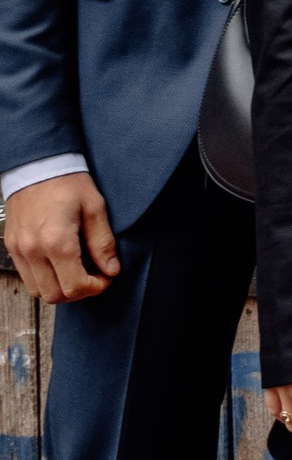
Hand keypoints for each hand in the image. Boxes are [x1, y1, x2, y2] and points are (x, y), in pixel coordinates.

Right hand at [2, 169, 117, 302]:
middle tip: (94, 277)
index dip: (96, 287)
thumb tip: (111, 269)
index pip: (75, 286)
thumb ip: (103, 242)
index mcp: (56, 241)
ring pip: (38, 291)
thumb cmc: (67, 181)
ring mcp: (19, 250)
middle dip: (79, 292)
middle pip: (55, 295)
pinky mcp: (12, 247)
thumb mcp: (95, 207)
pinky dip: (44, 279)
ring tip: (77, 271)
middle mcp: (33, 250)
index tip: (106, 277)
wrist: (38, 164)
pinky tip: (59, 265)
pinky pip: (26, 277)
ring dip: (60, 289)